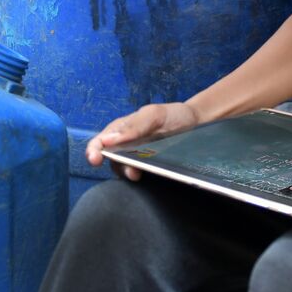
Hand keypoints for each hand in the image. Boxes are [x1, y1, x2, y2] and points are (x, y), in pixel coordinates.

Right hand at [85, 102, 202, 180]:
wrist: (198, 124)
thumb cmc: (173, 115)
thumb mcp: (154, 115)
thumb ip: (133, 126)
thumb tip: (107, 140)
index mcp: (122, 129)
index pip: (100, 142)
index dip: (93, 151)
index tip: (95, 160)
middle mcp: (126, 145)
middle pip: (111, 160)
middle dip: (116, 166)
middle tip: (131, 171)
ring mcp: (137, 158)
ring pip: (123, 170)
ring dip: (128, 173)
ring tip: (139, 174)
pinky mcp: (149, 169)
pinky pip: (139, 175)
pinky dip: (140, 177)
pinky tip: (148, 176)